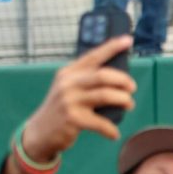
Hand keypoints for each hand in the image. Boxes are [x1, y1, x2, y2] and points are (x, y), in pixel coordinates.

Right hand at [20, 35, 136, 159]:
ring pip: (105, 95)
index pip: (93, 56)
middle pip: (103, 75)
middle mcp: (68, 83)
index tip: (127, 40)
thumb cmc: (62, 108)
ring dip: (123, 100)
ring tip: (129, 104)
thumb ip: (87, 80)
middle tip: (132, 88)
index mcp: (69, 72)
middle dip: (123, 80)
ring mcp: (69, 100)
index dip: (112, 47)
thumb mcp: (69, 89)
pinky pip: (101, 122)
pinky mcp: (73, 118)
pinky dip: (111, 129)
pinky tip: (114, 133)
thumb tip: (120, 78)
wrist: (40, 132)